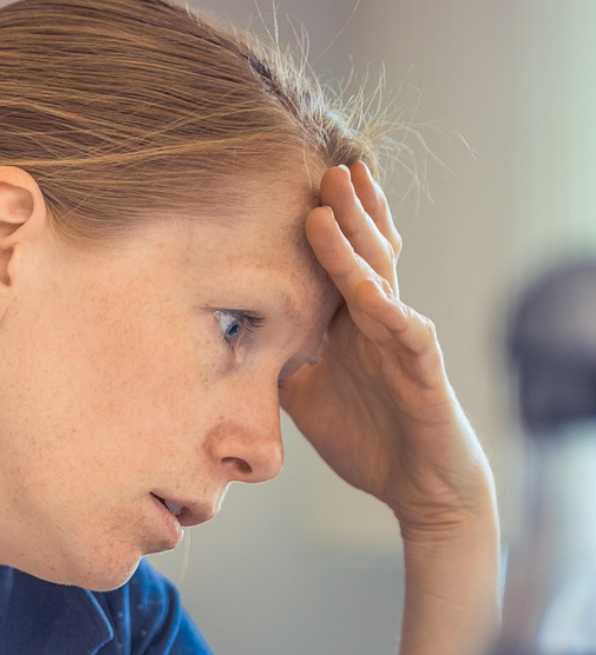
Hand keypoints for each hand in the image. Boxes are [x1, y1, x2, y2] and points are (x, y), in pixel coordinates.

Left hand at [281, 163, 494, 535]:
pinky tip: (369, 292)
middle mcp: (379, 323)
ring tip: (334, 204)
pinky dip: (390, 313)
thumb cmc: (366, 435)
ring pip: (381, 281)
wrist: (418, 487)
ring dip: (356, 244)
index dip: (328, 224)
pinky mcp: (425, 374)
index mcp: (352, 324)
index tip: (300, 183)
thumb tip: (229, 339)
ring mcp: (403, 344)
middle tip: (325, 167)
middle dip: (345, 210)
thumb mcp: (305, 393)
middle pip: (363, 255)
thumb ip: (278, 360)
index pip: (339, 261)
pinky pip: (409, 337)